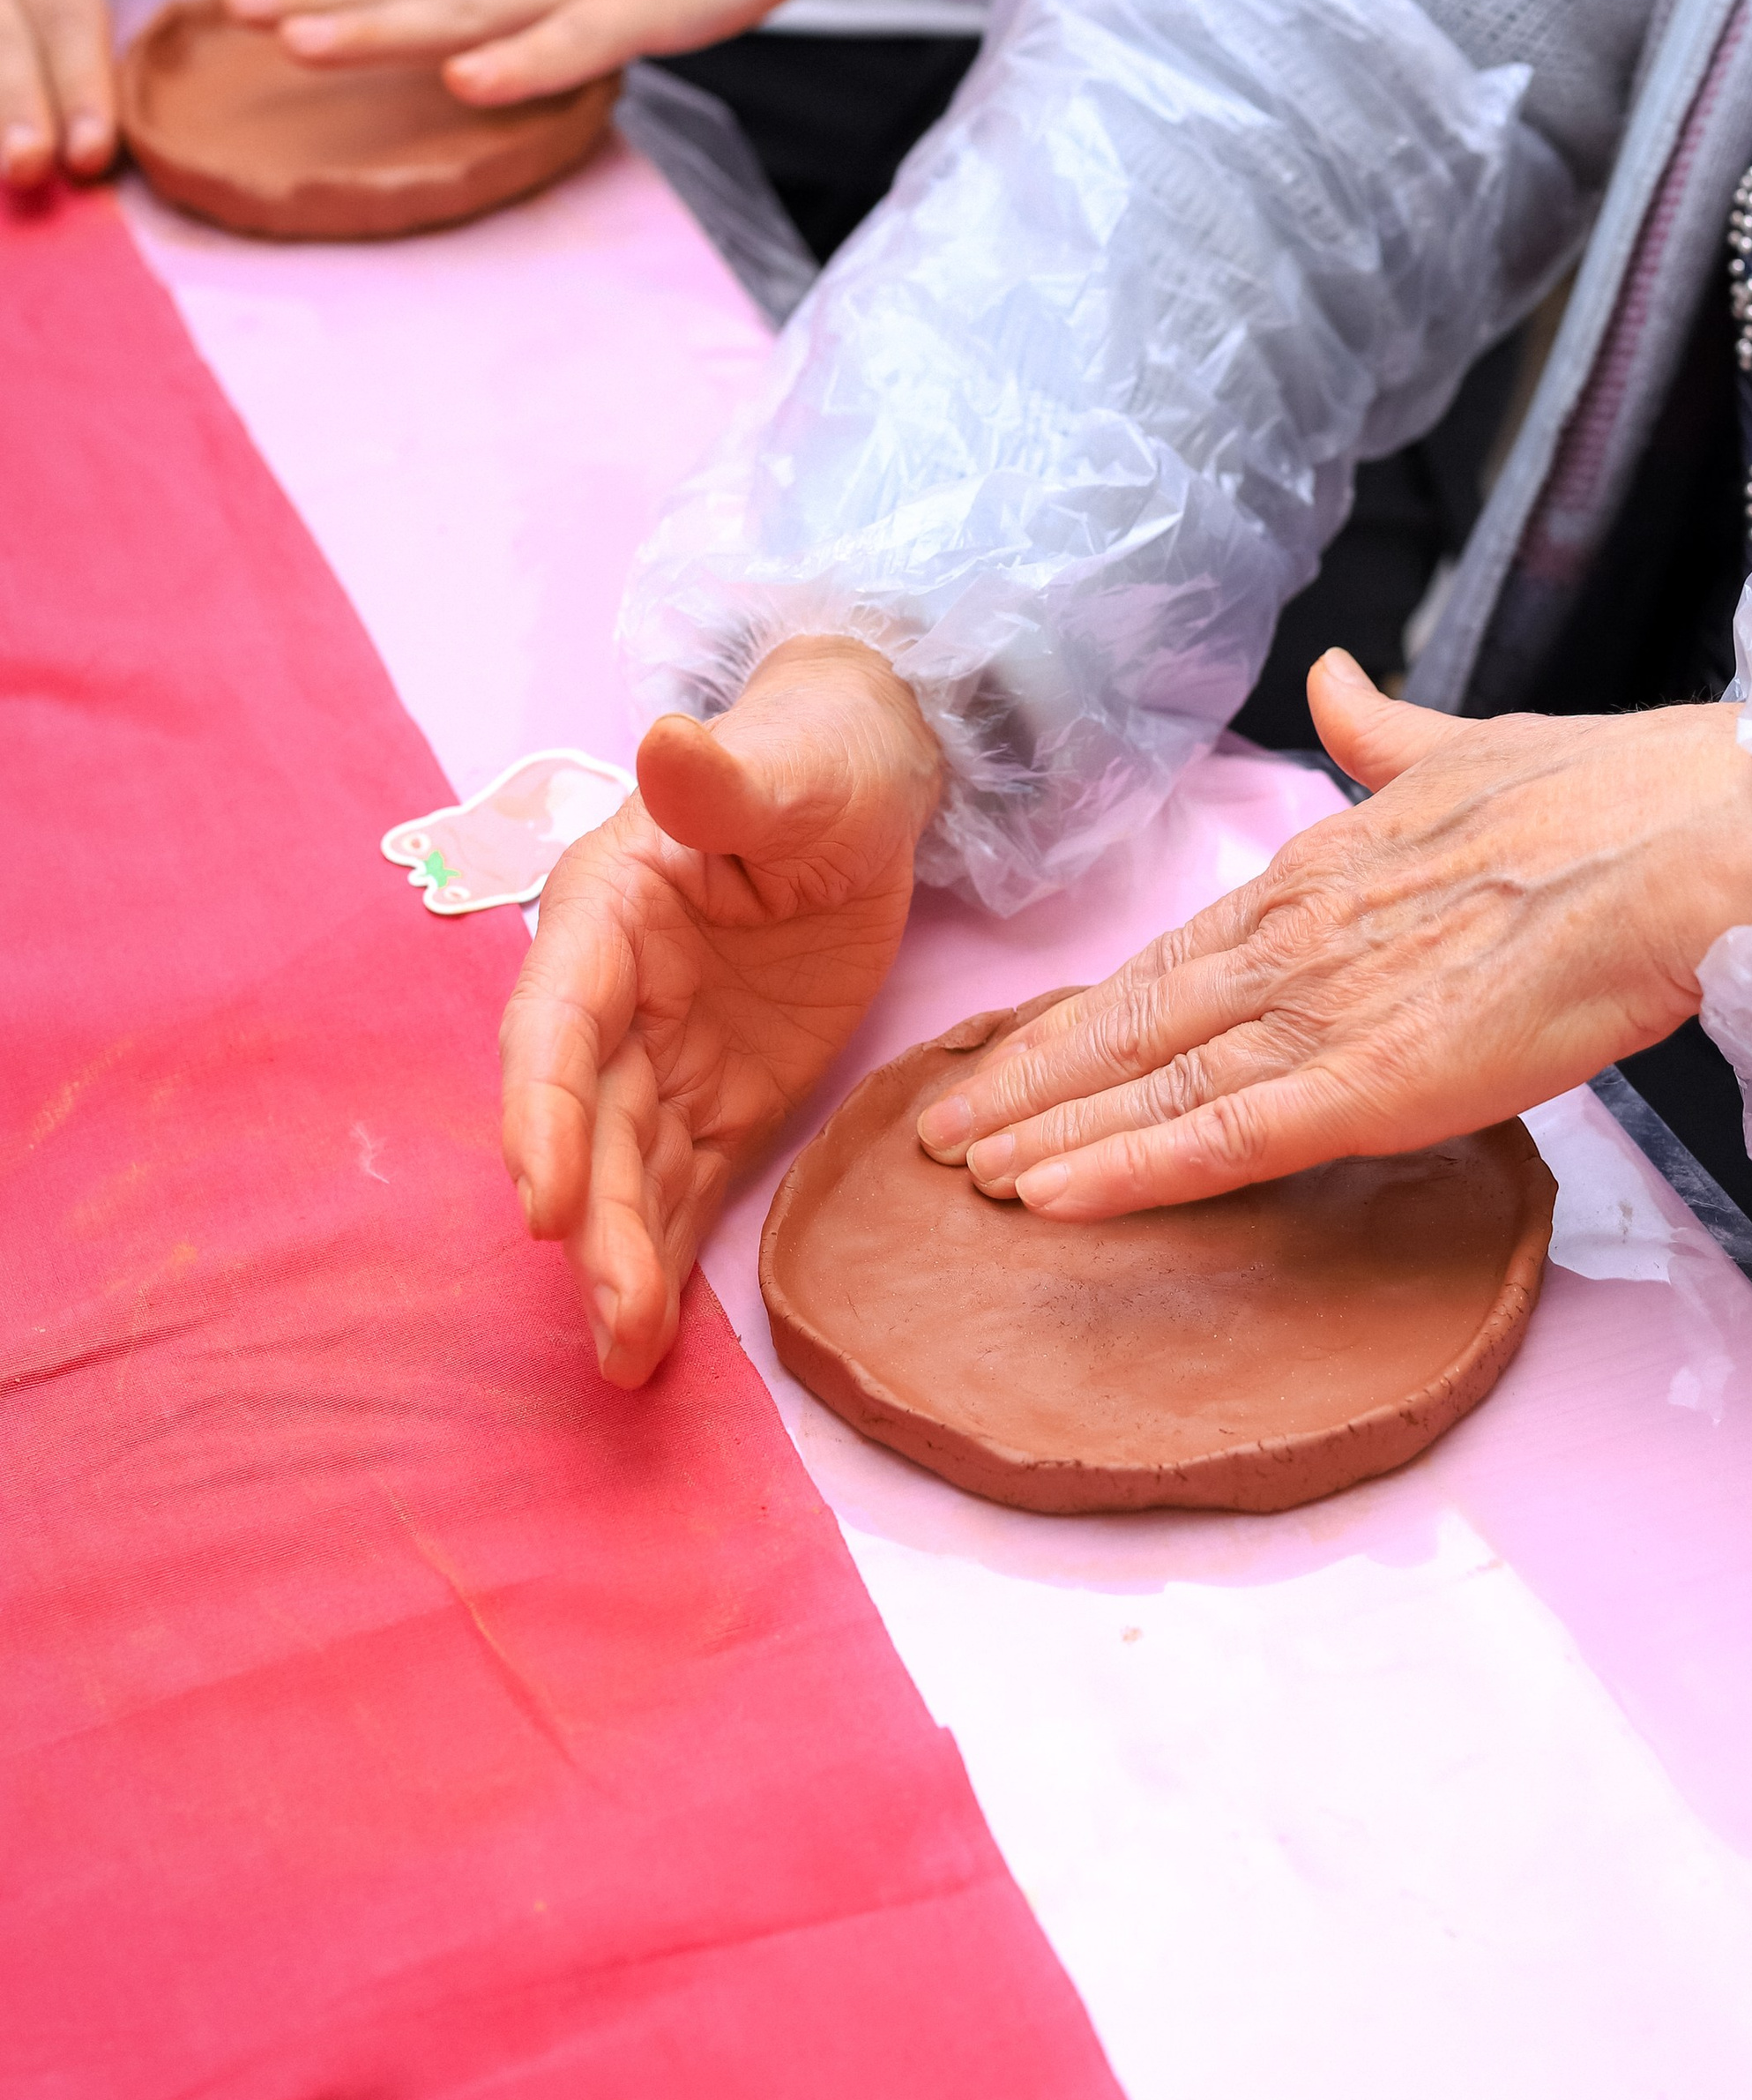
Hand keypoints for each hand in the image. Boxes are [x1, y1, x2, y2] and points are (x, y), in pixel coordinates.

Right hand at [500, 635, 939, 1384]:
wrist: (864, 792)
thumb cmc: (813, 762)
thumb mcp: (782, 766)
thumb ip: (720, 779)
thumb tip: (666, 741)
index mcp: (604, 916)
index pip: (556, 1025)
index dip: (540, 1113)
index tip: (539, 1199)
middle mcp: (616, 1000)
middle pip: (585, 1122)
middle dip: (591, 1219)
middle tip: (611, 1312)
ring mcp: (667, 1058)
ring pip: (626, 1172)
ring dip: (620, 1261)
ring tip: (623, 1357)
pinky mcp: (723, 1101)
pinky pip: (686, 1186)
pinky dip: (667, 1257)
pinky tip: (651, 1343)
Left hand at [914, 646, 1751, 1217]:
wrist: (1692, 838)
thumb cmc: (1610, 797)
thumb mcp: (1464, 745)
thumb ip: (1383, 734)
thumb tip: (1337, 684)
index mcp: (1318, 872)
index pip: (1174, 955)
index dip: (1091, 1011)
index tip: (1025, 1048)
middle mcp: (1293, 937)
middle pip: (1130, 1021)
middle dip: (1030, 1080)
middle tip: (940, 1130)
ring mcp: (1321, 1010)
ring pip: (1148, 1083)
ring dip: (1051, 1133)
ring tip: (968, 1174)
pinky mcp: (1365, 1081)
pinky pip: (1218, 1137)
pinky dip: (1127, 1169)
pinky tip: (1052, 1198)